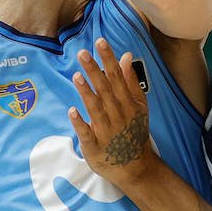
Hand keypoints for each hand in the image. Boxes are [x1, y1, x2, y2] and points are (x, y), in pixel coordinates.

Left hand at [70, 39, 156, 189]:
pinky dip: (80, 123)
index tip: (100, 42)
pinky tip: (72, 111)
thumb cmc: (134, 132)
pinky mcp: (95, 147)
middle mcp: (118, 115)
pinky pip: (87, 134)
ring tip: (77, 76)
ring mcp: (106, 132)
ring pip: (96, 109)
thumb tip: (126, 55)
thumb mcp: (139, 106)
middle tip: (82, 54)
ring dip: (87, 93)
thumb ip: (131, 81)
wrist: (135, 168)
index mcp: (128, 104)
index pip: (118, 78)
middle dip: (95, 72)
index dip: (109, 60)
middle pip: (105, 91)